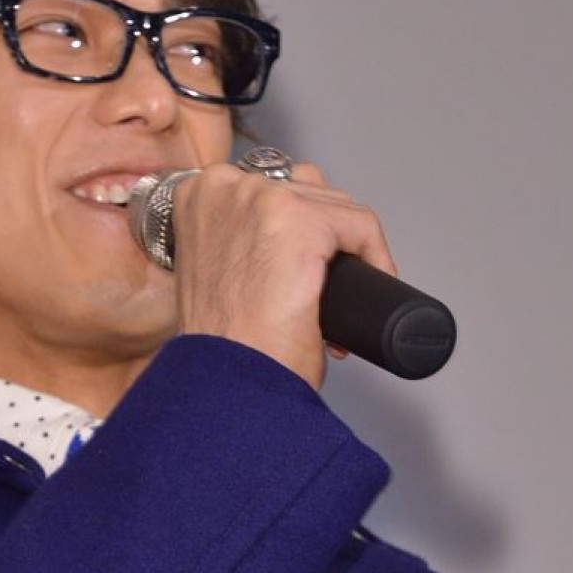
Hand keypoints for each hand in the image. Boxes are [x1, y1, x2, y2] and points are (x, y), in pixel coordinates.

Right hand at [169, 160, 396, 388]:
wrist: (226, 384)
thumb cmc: (221, 346)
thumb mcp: (219, 275)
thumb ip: (240, 243)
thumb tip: (286, 243)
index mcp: (197, 196)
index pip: (269, 188)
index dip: (301, 232)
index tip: (310, 269)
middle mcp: (224, 188)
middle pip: (307, 189)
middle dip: (327, 241)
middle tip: (323, 294)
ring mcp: (262, 200)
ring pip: (336, 206)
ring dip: (348, 250)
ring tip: (339, 298)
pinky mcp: (300, 221)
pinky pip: (360, 225)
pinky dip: (376, 258)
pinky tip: (372, 287)